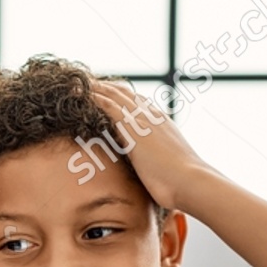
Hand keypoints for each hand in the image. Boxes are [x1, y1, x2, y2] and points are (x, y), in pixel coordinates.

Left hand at [88, 80, 212, 213]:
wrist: (189, 181)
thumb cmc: (181, 183)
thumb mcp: (168, 167)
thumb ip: (157, 163)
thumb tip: (153, 173)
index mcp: (161, 123)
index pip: (138, 103)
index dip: (121, 98)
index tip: (106, 94)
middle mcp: (152, 116)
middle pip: (125, 94)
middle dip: (106, 88)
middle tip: (86, 83)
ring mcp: (143, 120)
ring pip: (115, 95)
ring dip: (96, 88)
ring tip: (77, 83)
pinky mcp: (133, 128)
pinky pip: (109, 106)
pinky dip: (94, 98)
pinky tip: (79, 94)